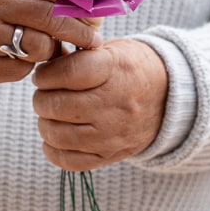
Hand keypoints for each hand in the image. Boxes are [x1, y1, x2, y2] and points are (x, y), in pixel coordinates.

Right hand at [0, 0, 103, 89]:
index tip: (95, 11)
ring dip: (49, 48)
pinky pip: (21, 70)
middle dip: (77, 29)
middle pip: (46, 18)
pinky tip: (18, 54)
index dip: (75, 1)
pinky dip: (27, 64)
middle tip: (94, 38)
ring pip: (37, 48)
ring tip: (44, 42)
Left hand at [32, 38, 167, 170]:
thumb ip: (76, 56)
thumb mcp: (109, 50)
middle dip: (41, 98)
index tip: (42, 74)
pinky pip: (70, 160)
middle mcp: (115, 105)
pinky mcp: (110, 154)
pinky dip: (53, 149)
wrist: (167, 96)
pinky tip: (54, 137)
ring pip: (58, 135)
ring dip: (45, 123)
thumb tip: (42, 65)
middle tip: (45, 93)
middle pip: (58, 106)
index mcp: (115, 70)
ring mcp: (113, 134)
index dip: (46, 74)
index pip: (68, 73)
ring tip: (50, 113)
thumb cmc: (130, 68)